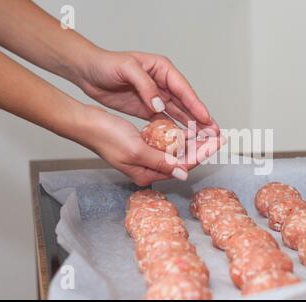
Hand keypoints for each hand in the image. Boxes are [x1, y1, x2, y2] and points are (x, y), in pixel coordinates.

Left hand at [76, 49, 219, 135]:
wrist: (87, 71)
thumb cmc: (106, 64)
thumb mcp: (126, 69)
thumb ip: (145, 86)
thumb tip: (160, 104)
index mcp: (162, 69)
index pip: (184, 89)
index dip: (196, 105)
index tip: (206, 119)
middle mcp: (163, 83)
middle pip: (186, 103)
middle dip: (200, 118)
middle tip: (213, 133)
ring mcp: (156, 97)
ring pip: (178, 113)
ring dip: (191, 125)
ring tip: (204, 138)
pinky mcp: (147, 108)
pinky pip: (165, 120)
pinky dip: (174, 129)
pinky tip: (183, 139)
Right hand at [79, 106, 223, 185]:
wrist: (86, 123)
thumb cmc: (105, 136)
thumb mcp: (136, 150)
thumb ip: (160, 161)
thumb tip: (183, 172)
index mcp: (147, 174)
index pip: (182, 166)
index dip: (202, 153)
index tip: (217, 143)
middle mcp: (148, 169)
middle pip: (182, 160)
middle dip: (201, 148)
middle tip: (218, 136)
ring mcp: (146, 159)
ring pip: (176, 152)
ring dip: (192, 142)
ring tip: (208, 133)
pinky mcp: (143, 147)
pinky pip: (166, 145)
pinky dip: (178, 138)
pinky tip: (188, 130)